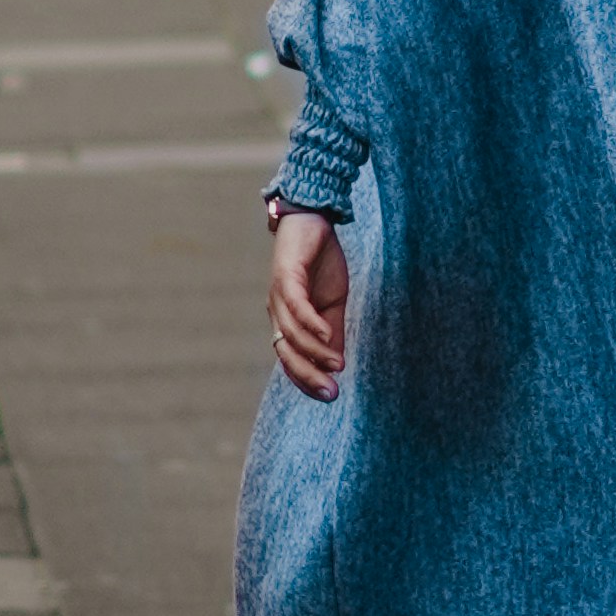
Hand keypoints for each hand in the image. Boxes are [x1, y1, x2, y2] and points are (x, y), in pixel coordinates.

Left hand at [267, 204, 348, 402]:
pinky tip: (327, 335)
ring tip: (337, 364)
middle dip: (308, 376)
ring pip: (292, 334)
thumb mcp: (333, 302)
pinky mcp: (286, 276)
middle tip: (331, 392)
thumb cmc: (321, 261)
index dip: (307, 380)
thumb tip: (337, 363)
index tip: (330, 395)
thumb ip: (333, 331)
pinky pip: (296, 306)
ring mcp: (279, 295)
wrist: (314, 220)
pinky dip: (310, 323)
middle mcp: (277, 312)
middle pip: (286, 353)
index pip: (291, 359)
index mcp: (287, 321)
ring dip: (315, 352)